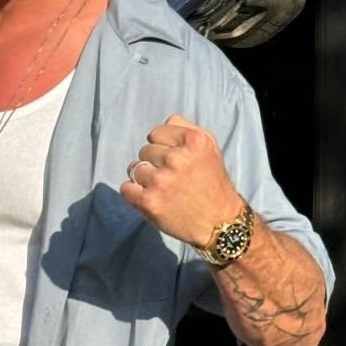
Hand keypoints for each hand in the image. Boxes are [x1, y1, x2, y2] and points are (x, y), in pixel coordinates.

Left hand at [121, 114, 241, 247]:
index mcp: (193, 141)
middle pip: (144, 151)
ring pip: (134, 168)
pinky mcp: (149, 201)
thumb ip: (185, 128)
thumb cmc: (212, 182)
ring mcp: (161, 180)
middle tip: (173, 178)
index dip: (163, 146)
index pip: (156, 133)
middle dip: (155, 163)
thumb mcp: (209, 146)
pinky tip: (151, 198)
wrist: (219, 222)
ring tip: (164, 189)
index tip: (176, 160)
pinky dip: (134, 193)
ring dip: (145, 178)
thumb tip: (163, 123)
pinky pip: (126, 188)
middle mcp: (176, 159)